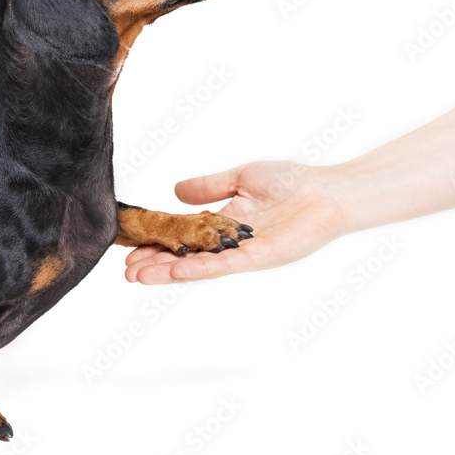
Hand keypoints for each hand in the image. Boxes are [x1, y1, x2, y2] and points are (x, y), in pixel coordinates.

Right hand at [124, 161, 350, 283]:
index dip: (158, 241)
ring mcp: (243, 254)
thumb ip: (208, 186)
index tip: (132, 246)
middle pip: (185, 256)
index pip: (183, 235)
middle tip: (126, 270)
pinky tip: (176, 272)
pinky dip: (199, 270)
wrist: (328, 192)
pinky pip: (224, 266)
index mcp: (224, 224)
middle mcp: (230, 244)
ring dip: (168, 273)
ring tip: (138, 277)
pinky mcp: (259, 259)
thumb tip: (175, 191)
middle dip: (155, 263)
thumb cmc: (293, 182)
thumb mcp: (240, 177)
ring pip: (198, 266)